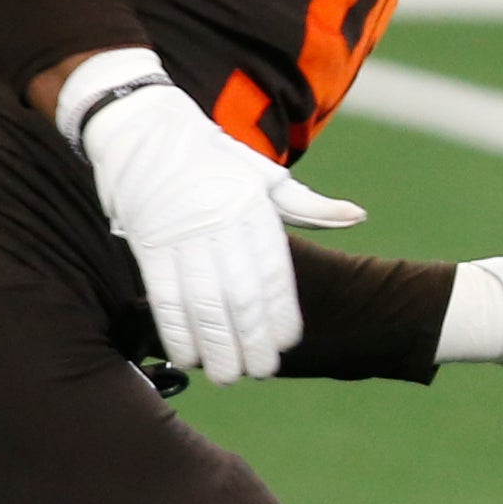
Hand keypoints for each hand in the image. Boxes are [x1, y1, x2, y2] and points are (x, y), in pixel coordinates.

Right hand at [72, 59, 366, 383]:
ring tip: (228, 375)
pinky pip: (165, 295)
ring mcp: (182, 234)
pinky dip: (176, 330)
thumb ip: (308, 206)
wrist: (144, 128)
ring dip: (216, 345)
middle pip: (241, 296)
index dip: (281, 312)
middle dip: (252, 340)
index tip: (287, 343)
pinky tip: (185, 355)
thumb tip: (358, 218)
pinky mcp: (148, 243)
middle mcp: (221, 222)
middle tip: (261, 372)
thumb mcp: (263, 175)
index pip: (273, 272)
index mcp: (254, 208)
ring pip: (204, 303)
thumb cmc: (211, 157)